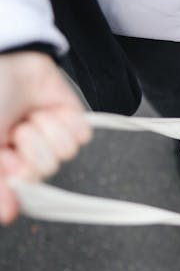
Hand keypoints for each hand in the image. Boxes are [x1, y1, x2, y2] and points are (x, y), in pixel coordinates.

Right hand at [0, 51, 91, 224]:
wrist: (4, 56)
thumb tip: (8, 214)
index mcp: (4, 161)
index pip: (22, 190)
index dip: (17, 180)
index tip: (7, 163)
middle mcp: (26, 151)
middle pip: (44, 173)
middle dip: (28, 150)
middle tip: (13, 132)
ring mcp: (49, 136)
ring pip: (63, 155)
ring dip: (42, 132)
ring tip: (26, 118)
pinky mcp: (71, 119)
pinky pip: (81, 136)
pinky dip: (64, 122)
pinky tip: (45, 110)